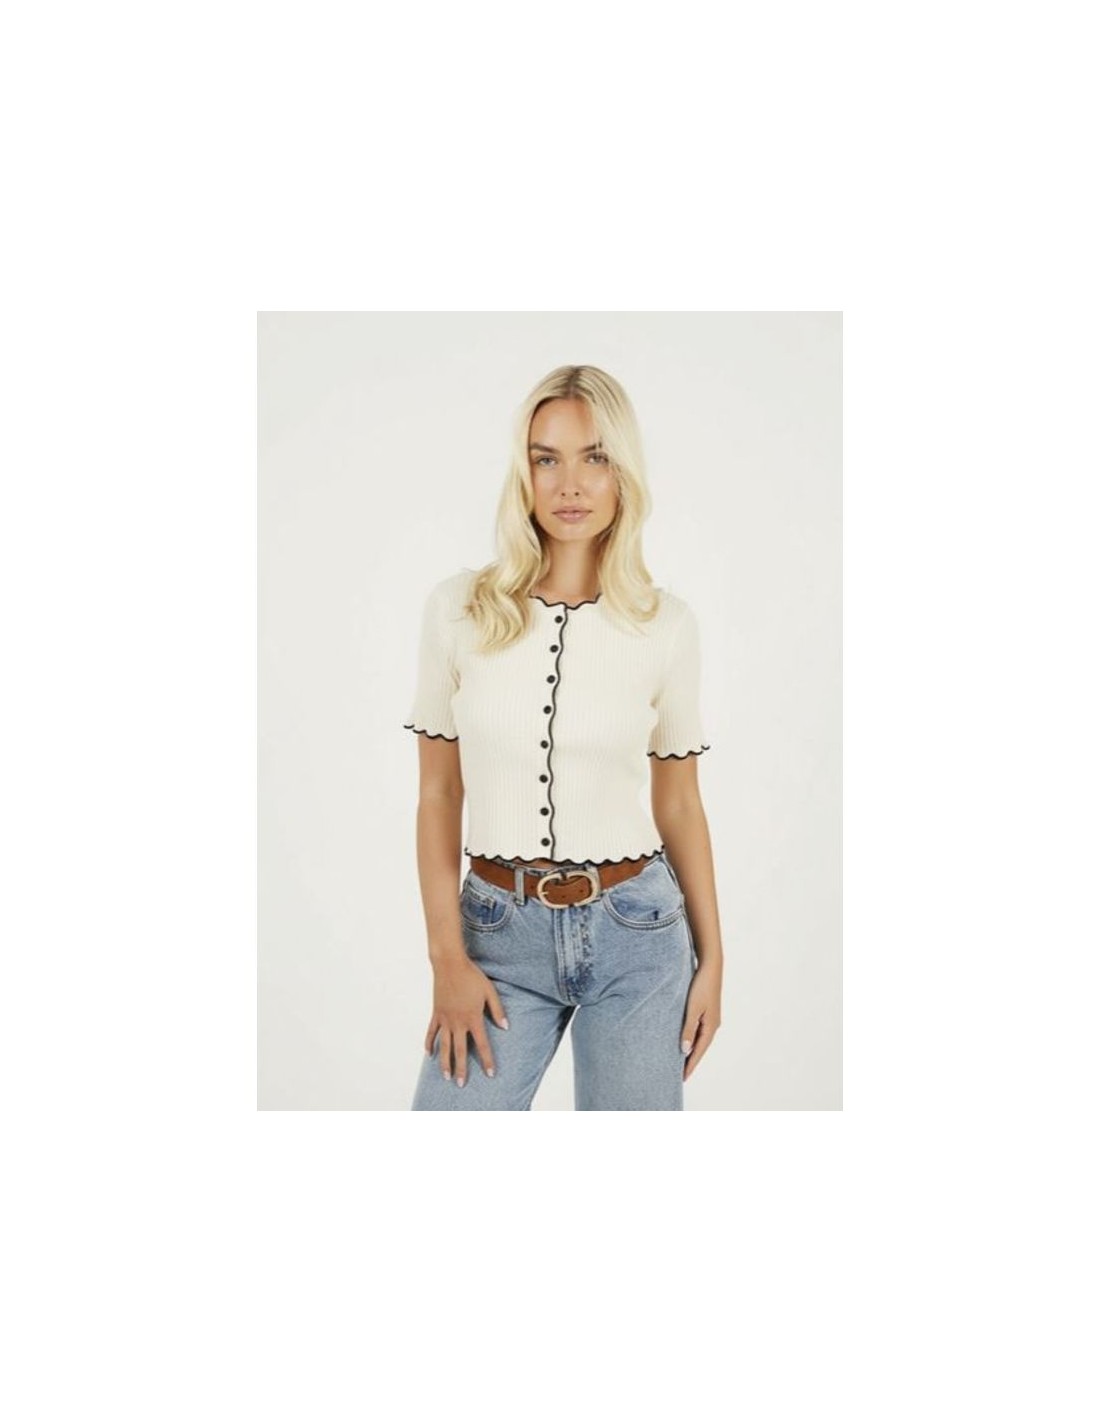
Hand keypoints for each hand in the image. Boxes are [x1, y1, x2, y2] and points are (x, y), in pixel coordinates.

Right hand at [424, 958, 508, 1087]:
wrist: (450, 964)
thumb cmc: (472, 976)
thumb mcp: (490, 992)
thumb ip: (497, 1010)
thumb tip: (505, 1027)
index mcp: (473, 1018)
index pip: (482, 1044)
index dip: (486, 1060)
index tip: (490, 1073)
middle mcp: (458, 1022)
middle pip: (460, 1050)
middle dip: (461, 1069)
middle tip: (461, 1084)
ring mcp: (445, 1019)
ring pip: (444, 1045)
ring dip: (444, 1062)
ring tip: (446, 1076)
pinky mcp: (436, 1013)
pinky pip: (432, 1032)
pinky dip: (430, 1044)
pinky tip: (429, 1054)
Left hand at [680, 960, 721, 1080]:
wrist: (710, 966)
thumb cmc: (701, 986)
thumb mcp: (692, 1008)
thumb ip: (688, 1029)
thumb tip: (685, 1050)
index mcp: (710, 1027)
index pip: (698, 1051)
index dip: (690, 1065)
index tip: (681, 1079)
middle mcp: (712, 1025)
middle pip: (699, 1048)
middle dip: (690, 1061)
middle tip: (678, 1075)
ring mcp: (710, 1018)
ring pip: (698, 1039)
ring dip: (690, 1050)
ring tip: (679, 1061)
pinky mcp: (706, 1011)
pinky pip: (697, 1030)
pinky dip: (691, 1039)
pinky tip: (684, 1040)